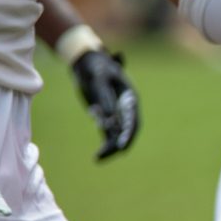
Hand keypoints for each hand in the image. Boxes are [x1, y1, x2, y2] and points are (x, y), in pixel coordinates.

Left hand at [67, 45, 139, 159]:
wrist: (87, 62)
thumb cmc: (95, 67)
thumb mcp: (98, 78)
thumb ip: (103, 97)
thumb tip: (108, 119)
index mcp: (129, 98)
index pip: (133, 119)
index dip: (129, 133)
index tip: (122, 145)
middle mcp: (125, 108)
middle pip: (127, 130)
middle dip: (121, 143)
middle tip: (114, 153)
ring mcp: (116, 114)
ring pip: (117, 135)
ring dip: (110, 147)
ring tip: (99, 158)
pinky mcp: (106, 118)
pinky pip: (107, 134)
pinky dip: (104, 145)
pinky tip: (98, 157)